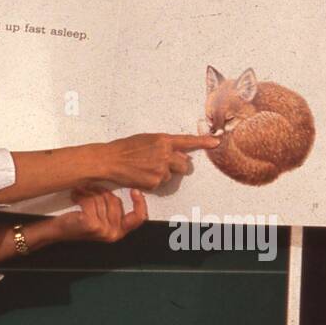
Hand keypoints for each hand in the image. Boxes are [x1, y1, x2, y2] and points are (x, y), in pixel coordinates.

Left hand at [54, 186, 148, 243]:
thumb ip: (113, 208)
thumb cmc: (78, 221)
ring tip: (80, 192)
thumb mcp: (101, 217)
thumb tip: (121, 186)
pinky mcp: (91, 225)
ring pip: (101, 200)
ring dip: (88, 192)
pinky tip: (75, 196)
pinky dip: (81, 196)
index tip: (135, 191)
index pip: (137, 218)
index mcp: (119, 232)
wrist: (59, 231)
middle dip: (101, 191)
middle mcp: (113, 233)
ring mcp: (102, 230)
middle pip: (115, 202)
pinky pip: (90, 202)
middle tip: (90, 188)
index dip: (139, 203)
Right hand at [101, 133, 219, 189]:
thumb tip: (181, 155)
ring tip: (145, 168)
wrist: (110, 160)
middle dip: (179, 167)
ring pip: (171, 176)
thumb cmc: (125, 148)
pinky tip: (141, 175)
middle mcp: (165, 154)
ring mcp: (161, 169)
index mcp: (163, 140)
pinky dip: (152, 182)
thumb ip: (165, 146)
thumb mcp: (147, 140)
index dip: (204, 142)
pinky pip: (160, 184)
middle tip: (165, 165)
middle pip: (185, 165)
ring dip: (162, 174)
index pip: (188, 141)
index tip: (216, 142)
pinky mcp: (155, 182)